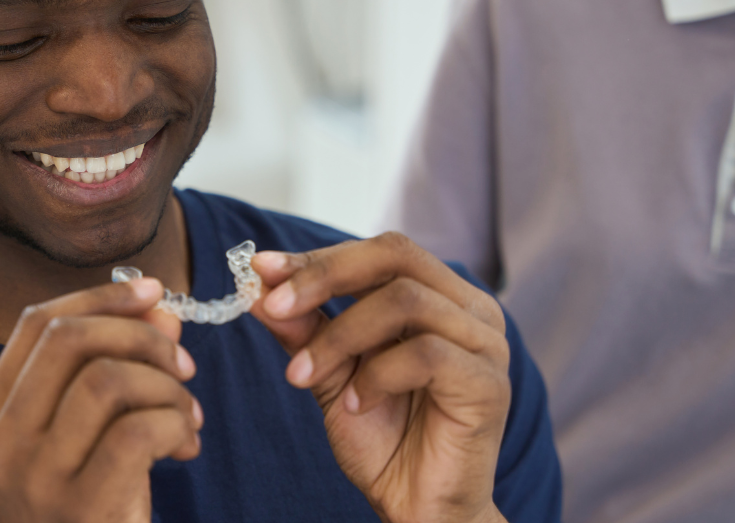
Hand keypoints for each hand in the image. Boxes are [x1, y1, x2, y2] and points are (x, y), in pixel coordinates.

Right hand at [0, 278, 202, 522]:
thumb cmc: (91, 515)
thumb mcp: (92, 436)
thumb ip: (119, 368)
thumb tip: (161, 309)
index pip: (35, 324)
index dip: (99, 297)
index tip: (155, 294)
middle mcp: (0, 443)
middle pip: (68, 339)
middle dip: (140, 335)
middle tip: (182, 363)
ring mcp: (34, 478)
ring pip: (107, 379)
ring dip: (166, 386)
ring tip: (187, 416)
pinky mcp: (80, 508)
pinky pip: (138, 431)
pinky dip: (176, 424)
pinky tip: (187, 446)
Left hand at [252, 233, 510, 522]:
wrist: (418, 511)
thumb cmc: (382, 439)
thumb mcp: (328, 374)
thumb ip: (303, 329)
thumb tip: (259, 287)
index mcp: (437, 296)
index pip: (378, 252)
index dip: (318, 257)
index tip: (261, 269)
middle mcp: (469, 309)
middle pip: (395, 255)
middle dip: (324, 276)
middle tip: (274, 306)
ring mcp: (485, 343)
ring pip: (404, 301)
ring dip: (339, 335)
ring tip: (304, 375)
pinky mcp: (489, 384)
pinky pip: (426, 354)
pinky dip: (376, 375)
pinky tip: (356, 404)